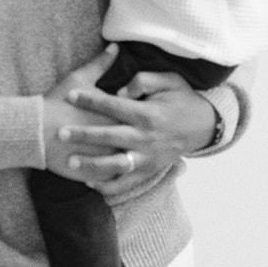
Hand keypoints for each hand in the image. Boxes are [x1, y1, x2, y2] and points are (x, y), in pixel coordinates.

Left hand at [39, 47, 223, 202]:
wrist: (206, 126)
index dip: (91, 99)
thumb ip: (143, 80)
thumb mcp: (169, 80)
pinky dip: (108, 186)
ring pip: (116, 165)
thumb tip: (122, 89)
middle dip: (84, 135)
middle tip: (61, 133)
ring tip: (71, 163)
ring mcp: (148, 157)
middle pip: (110, 136)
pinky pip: (126, 183)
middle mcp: (147, 137)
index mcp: (149, 113)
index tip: (70, 96)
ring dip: (92, 165)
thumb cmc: (183, 99)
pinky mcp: (149, 171)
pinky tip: (89, 183)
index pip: (114, 105)